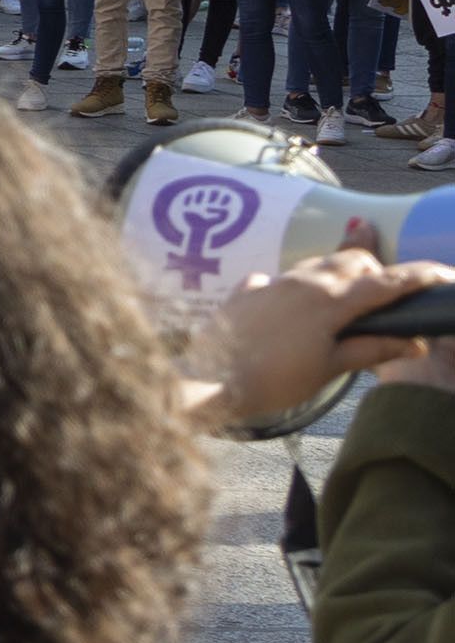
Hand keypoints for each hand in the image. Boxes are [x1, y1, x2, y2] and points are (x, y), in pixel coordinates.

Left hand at [190, 249, 454, 424]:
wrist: (210, 380)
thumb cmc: (273, 380)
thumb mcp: (329, 368)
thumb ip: (371, 350)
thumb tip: (415, 344)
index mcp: (329, 300)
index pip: (385, 282)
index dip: (418, 276)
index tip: (443, 272)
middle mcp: (301, 281)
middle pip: (349, 261)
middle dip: (374, 268)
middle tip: (389, 286)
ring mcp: (270, 282)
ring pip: (315, 265)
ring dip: (337, 272)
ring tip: (348, 290)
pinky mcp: (245, 291)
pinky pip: (278, 279)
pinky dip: (295, 286)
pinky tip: (290, 302)